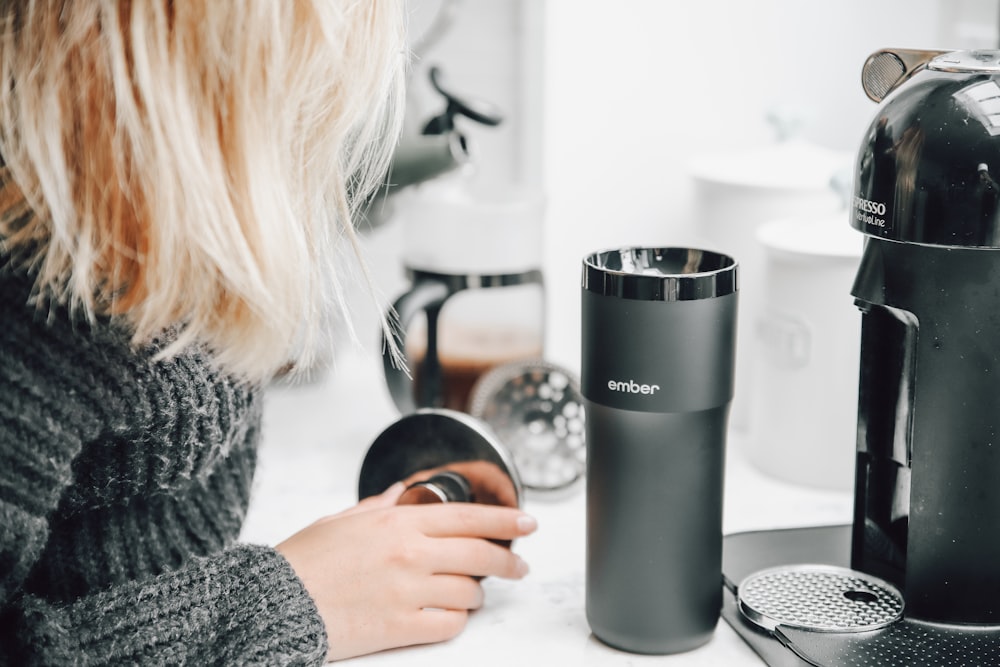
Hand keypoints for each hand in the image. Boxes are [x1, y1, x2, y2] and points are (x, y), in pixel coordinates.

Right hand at [275, 484, 537, 660]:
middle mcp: (410, 554)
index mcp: (398, 521)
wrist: (274, 603)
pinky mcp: (400, 628)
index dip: (506, 520)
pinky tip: (449, 615)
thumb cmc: (306, 560)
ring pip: (470, 592)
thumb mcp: (344, 519)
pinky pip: (449, 625)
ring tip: (471, 593)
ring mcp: (408, 592)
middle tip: (520, 565)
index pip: (469, 516)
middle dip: (508, 560)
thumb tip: (404, 490)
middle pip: (480, 554)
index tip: (529, 523)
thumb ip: (382, 504)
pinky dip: (455, 621)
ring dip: (476, 594)